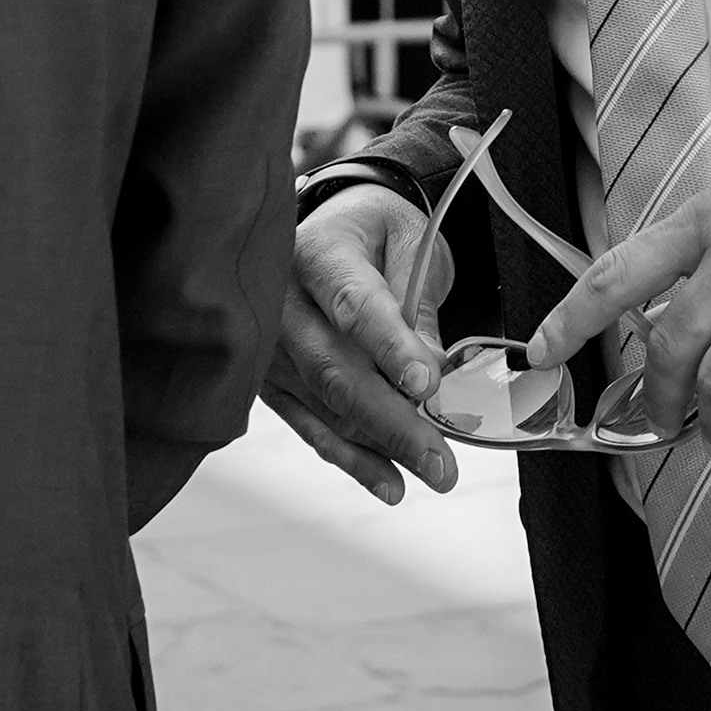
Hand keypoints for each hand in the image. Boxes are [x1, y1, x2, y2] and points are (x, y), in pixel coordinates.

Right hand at [258, 183, 459, 505]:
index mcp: (318, 253)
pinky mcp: (271, 380)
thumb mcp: (409, 240)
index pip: (353, 304)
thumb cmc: (374, 233)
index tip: (426, 383)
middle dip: (391, 422)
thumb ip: (417, 300)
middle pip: (334, 370)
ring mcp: (270, 347)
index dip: (389, 346)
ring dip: (378, 448)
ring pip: (324, 407)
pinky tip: (389, 482)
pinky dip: (351, 457)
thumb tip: (430, 369)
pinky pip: (310, 425)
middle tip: (440, 460)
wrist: (327, 228)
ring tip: (433, 474)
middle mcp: (282, 302)